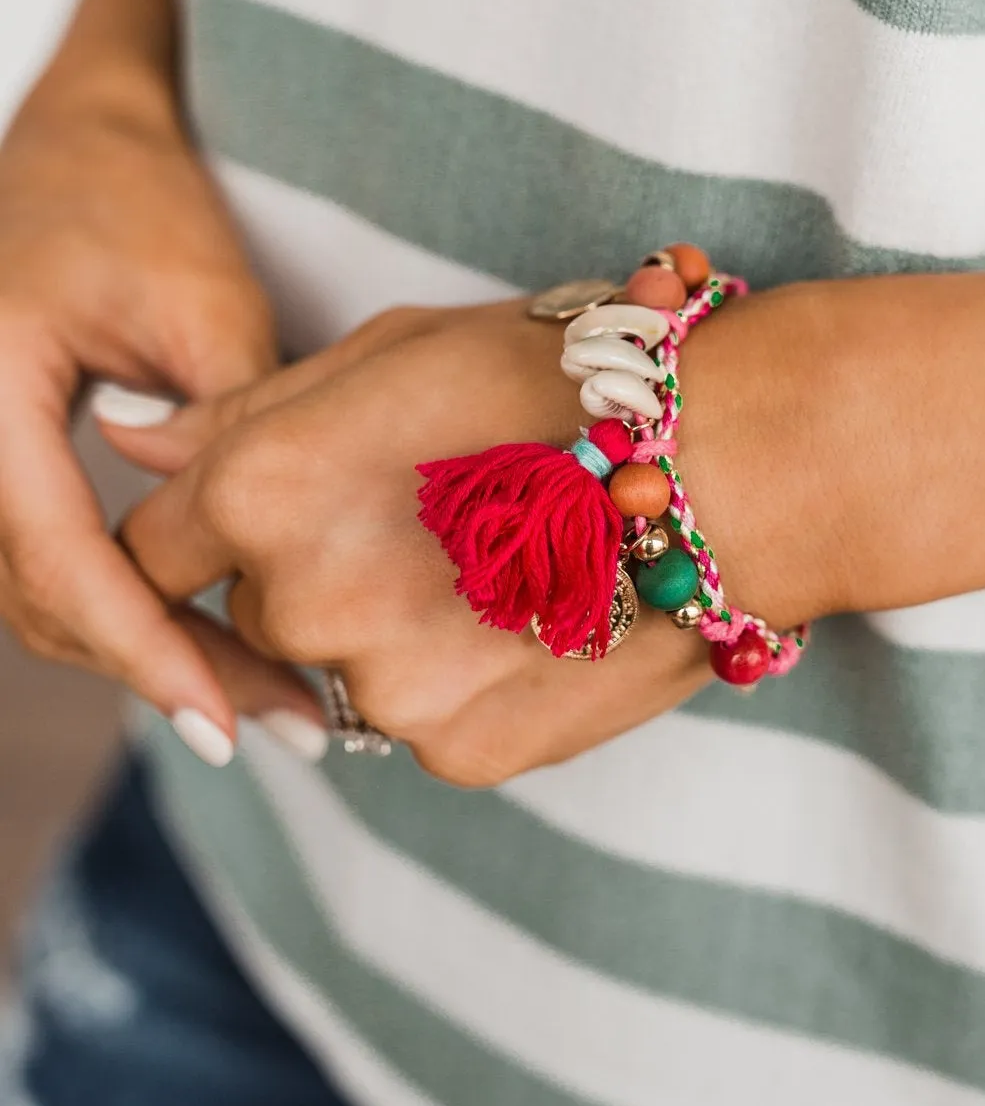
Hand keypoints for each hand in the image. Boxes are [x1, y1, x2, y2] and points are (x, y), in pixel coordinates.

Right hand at [0, 93, 327, 759]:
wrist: (77, 143)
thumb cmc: (136, 199)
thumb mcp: (203, 298)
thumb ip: (229, 423)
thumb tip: (269, 551)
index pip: (57, 556)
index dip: (144, 648)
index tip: (227, 721)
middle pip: (43, 599)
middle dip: (162, 666)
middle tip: (283, 720)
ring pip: (41, 598)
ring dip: (147, 651)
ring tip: (267, 696)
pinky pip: (48, 564)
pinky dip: (126, 609)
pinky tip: (211, 636)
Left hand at [107, 304, 713, 786]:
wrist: (736, 462)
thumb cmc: (564, 376)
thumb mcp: (394, 352)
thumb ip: (243, 410)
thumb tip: (127, 443)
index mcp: (266, 489)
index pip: (155, 549)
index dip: (210, 524)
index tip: (278, 509)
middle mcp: (304, 602)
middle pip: (254, 610)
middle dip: (313, 566)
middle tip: (433, 510)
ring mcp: (383, 692)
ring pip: (339, 671)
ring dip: (386, 626)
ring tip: (497, 558)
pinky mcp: (459, 753)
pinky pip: (418, 720)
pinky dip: (456, 676)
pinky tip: (532, 613)